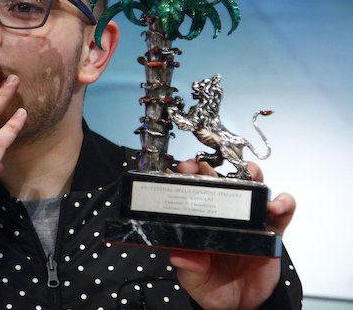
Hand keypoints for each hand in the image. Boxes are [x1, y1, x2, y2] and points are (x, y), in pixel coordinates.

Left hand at [170, 160, 295, 309]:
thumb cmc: (213, 287)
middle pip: (222, 181)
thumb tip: (180, 255)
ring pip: (254, 187)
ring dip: (253, 175)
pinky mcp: (272, 232)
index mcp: (202, 222)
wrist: (241, 306)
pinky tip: (276, 206)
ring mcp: (249, 221)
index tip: (183, 169)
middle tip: (210, 167)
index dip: (188, 175)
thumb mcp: (194, 279)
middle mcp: (225, 216)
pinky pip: (282, 212)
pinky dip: (283, 203)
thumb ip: (189, 267)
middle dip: (217, 166)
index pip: (193, 191)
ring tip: (249, 175)